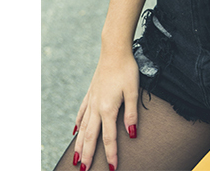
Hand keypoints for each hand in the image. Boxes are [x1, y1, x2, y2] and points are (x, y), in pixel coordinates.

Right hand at [73, 50, 139, 170]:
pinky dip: (78, 124)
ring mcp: (91, 101)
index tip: (111, 167)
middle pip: (90, 137)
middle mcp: (96, 108)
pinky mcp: (90, 94)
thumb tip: (132, 134)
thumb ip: (132, 113)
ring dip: (79, 145)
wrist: (114, 51)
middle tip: (84, 170)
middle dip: (88, 155)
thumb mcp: (133, 91)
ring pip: (83, 128)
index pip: (109, 137)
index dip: (110, 154)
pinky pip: (82, 113)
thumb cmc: (126, 70)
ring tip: (76, 158)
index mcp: (108, 109)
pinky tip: (76, 132)